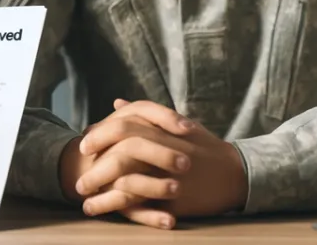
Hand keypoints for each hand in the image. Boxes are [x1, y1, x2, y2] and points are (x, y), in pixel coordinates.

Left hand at [73, 99, 247, 227]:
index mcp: (164, 131)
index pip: (124, 127)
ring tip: (84, 200)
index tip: (83, 144)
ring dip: (102, 193)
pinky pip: (143, 205)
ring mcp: (171, 176)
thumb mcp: (177, 125)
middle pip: (122, 155)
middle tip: (79, 179)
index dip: (100, 135)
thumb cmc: (204, 148)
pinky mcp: (176, 200)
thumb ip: (145, 115)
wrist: (237, 173)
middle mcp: (165, 152)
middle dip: (96, 167)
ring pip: (128, 182)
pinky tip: (106, 212)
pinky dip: (121, 208)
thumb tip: (116, 103)